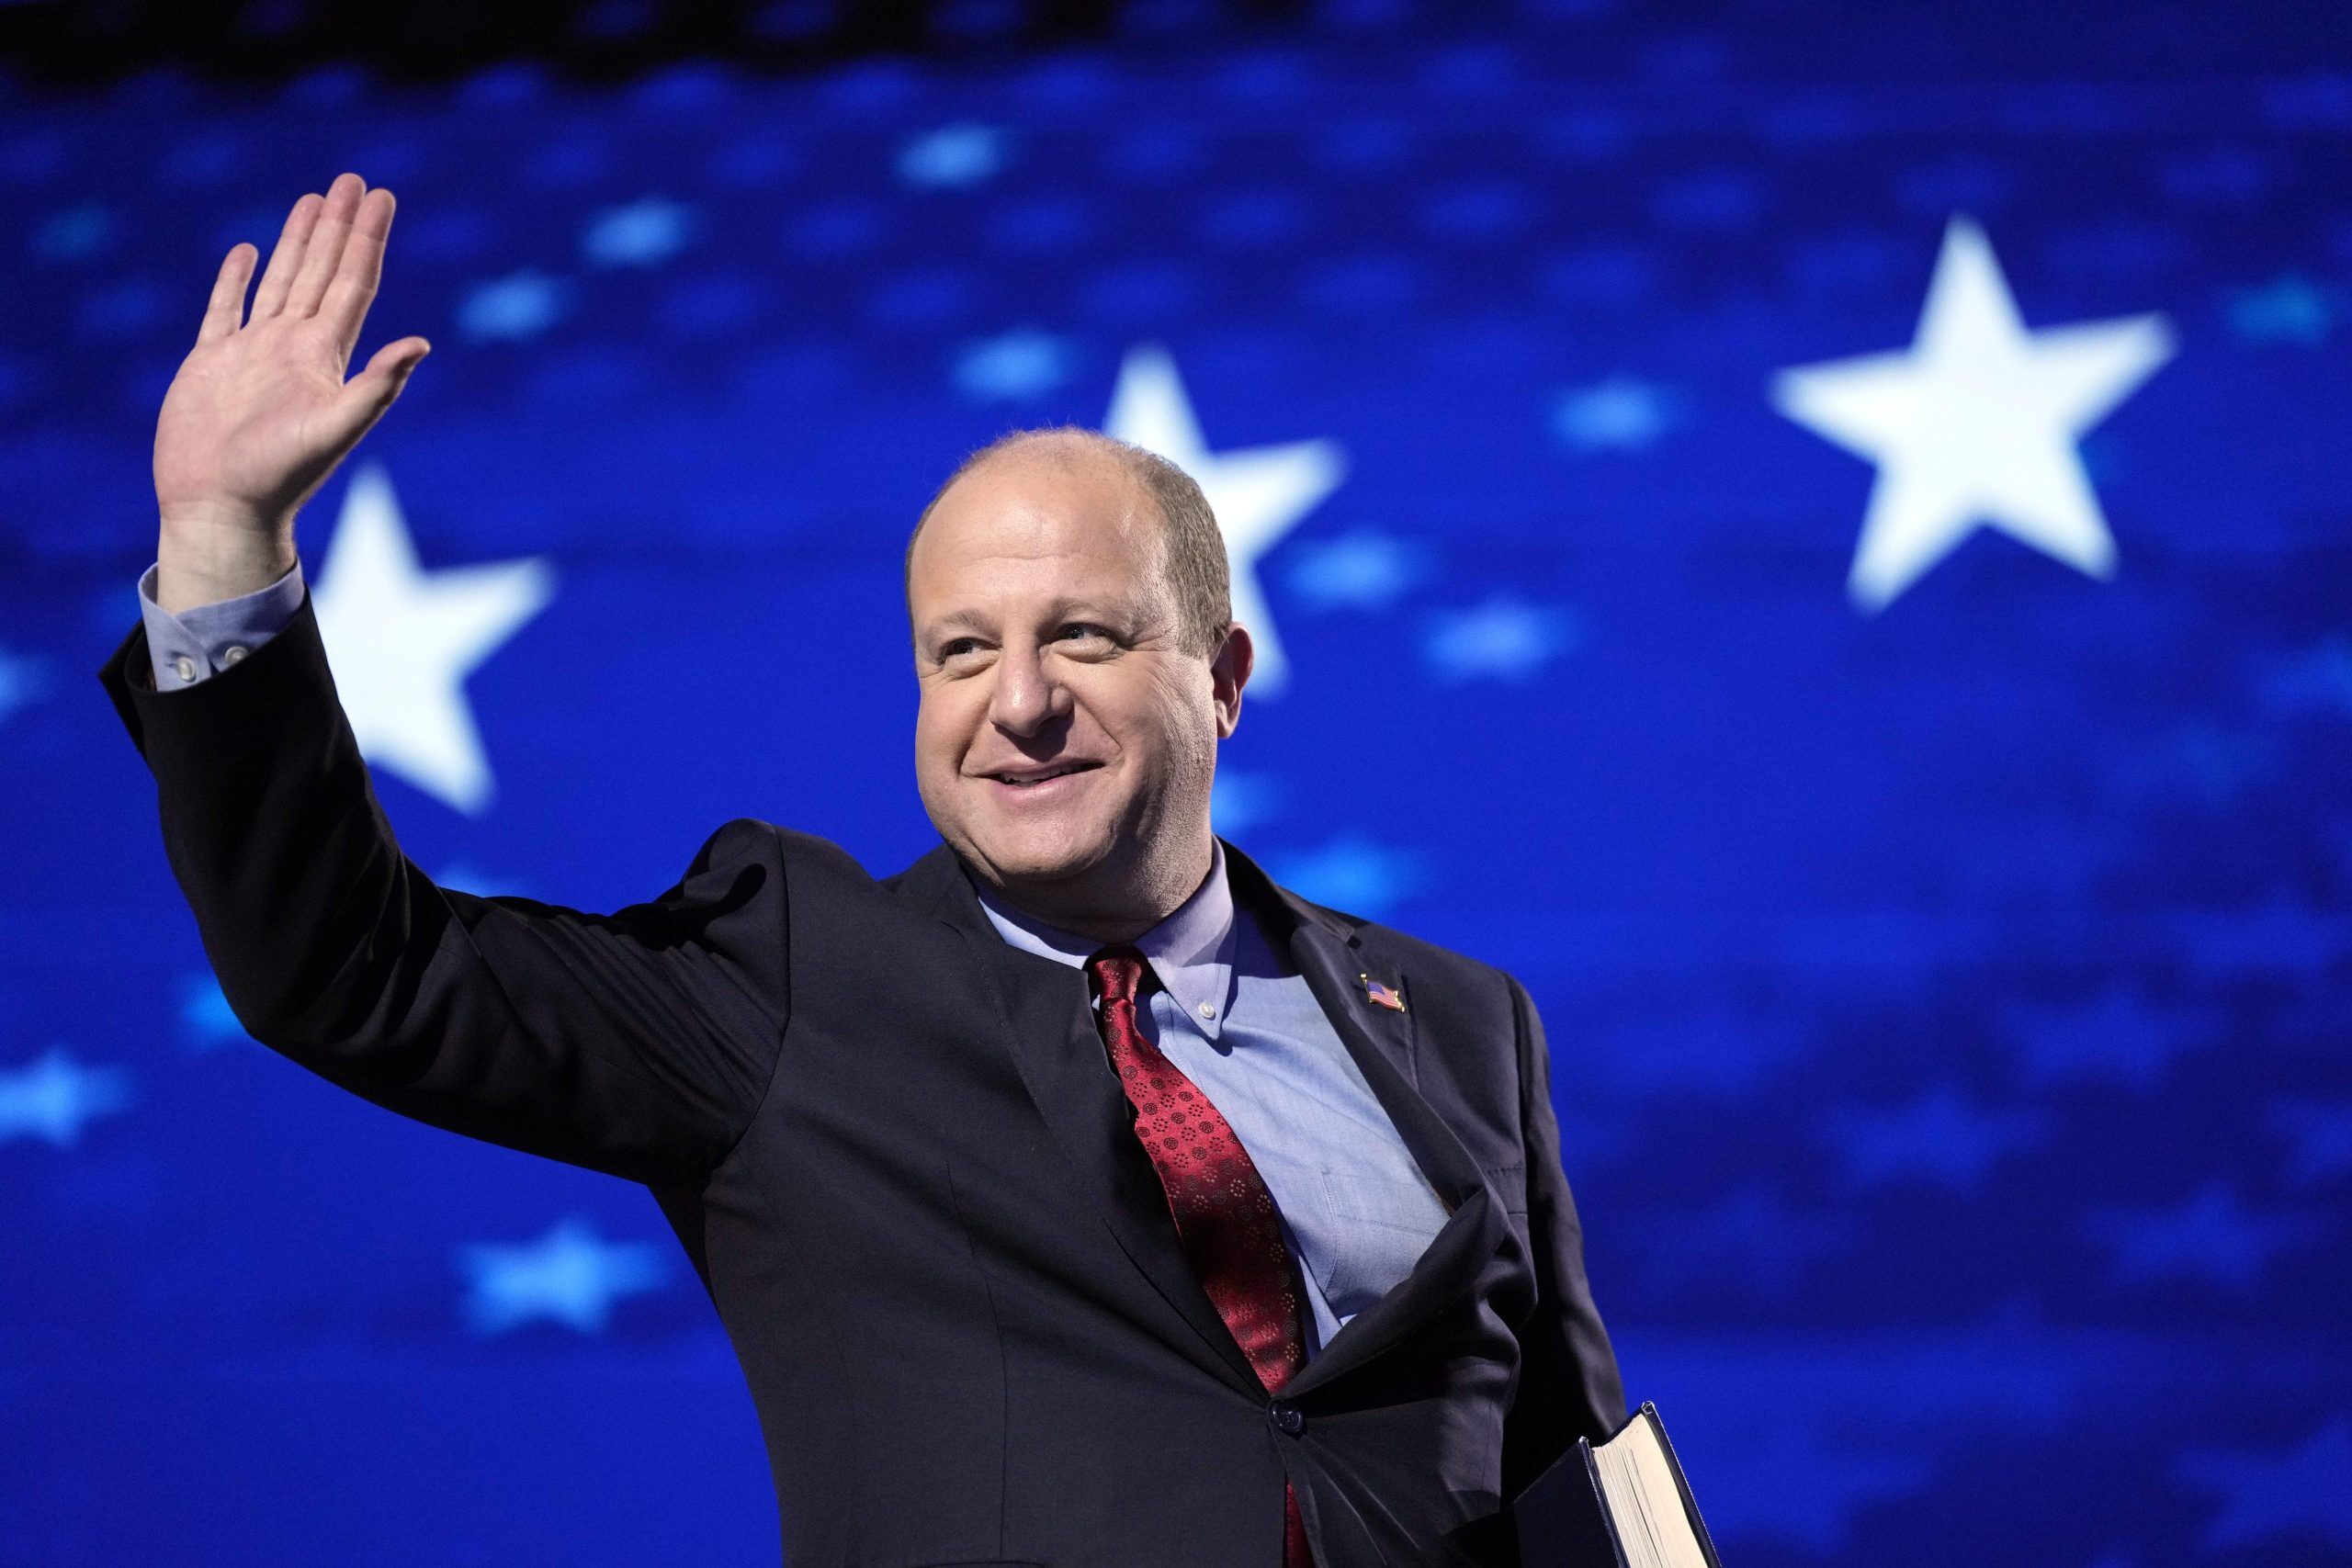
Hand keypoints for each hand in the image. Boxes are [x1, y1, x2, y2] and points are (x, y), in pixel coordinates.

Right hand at [152, 171, 429, 610]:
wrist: (222, 507)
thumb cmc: (280, 476)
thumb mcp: (337, 428)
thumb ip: (378, 386)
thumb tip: (422, 345)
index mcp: (324, 357)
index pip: (353, 284)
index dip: (368, 241)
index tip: (382, 198)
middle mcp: (293, 347)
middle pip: (322, 272)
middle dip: (339, 226)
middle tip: (353, 181)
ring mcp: (252, 353)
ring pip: (281, 280)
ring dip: (297, 241)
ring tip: (314, 199)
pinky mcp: (211, 363)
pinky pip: (225, 310)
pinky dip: (236, 280)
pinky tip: (247, 252)